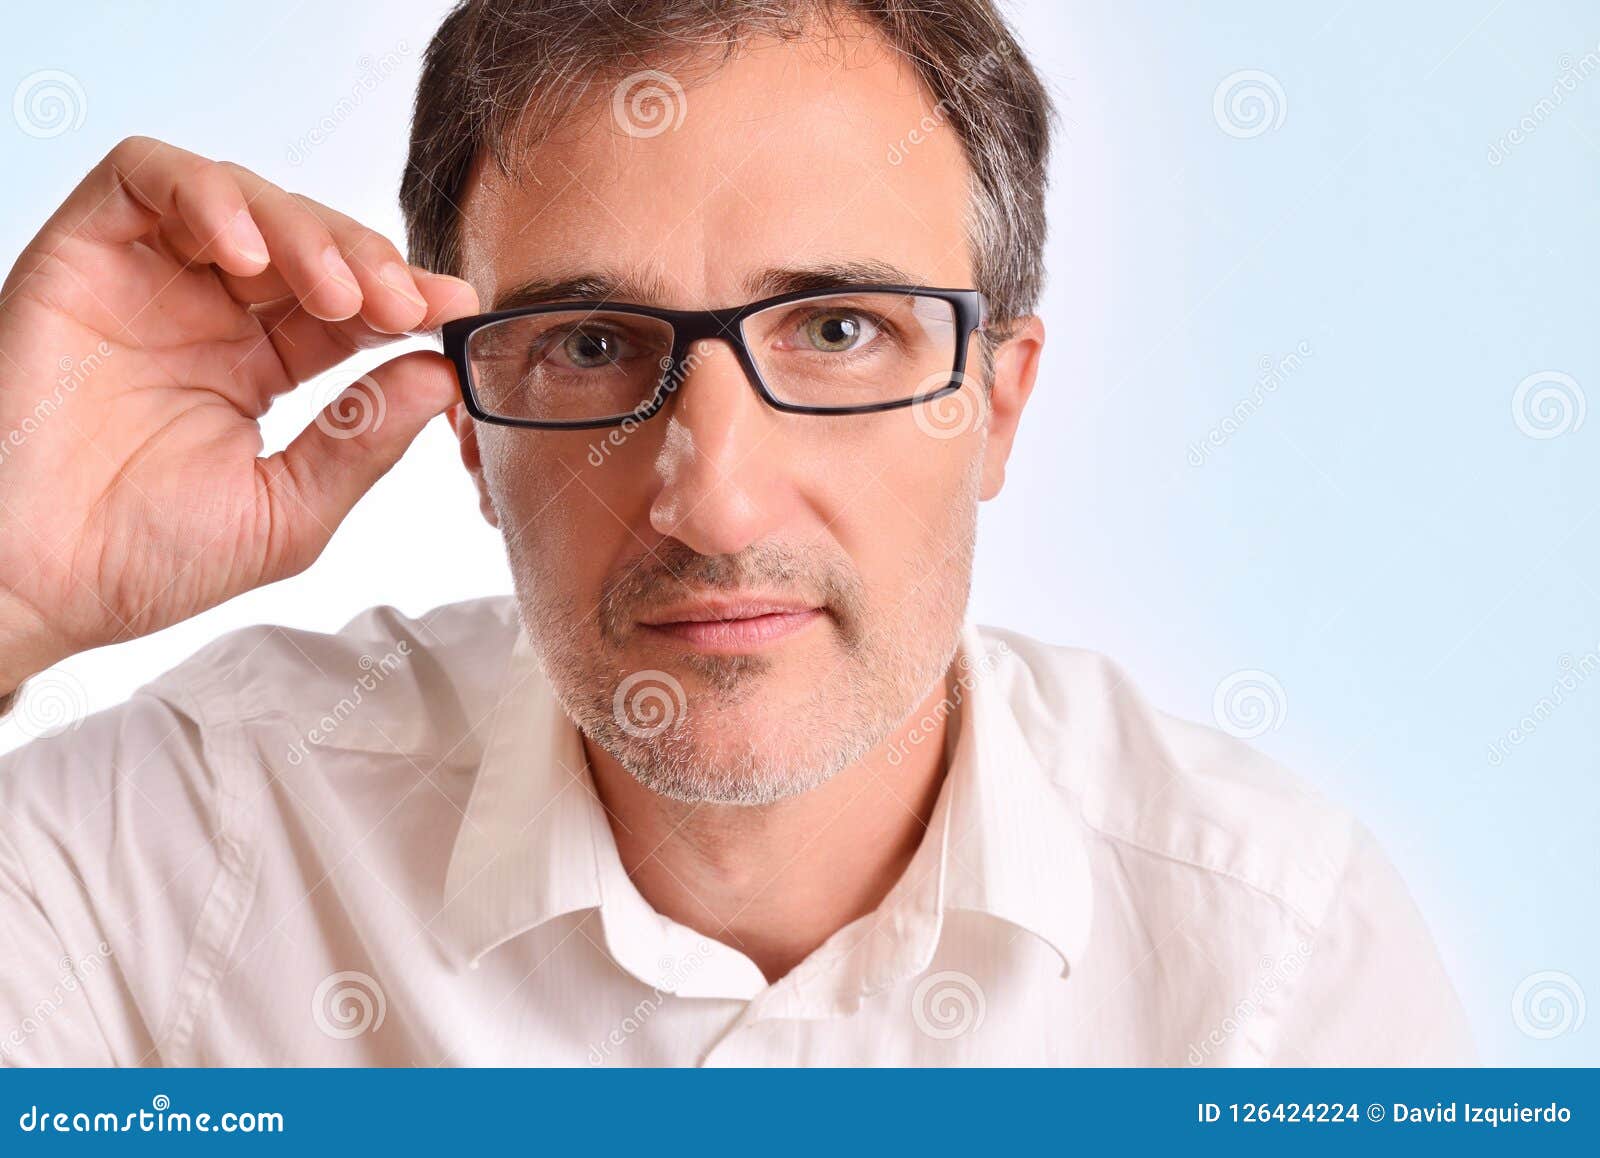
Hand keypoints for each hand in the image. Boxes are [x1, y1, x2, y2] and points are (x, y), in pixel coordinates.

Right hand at [0, 136, 478, 690]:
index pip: (349, 308)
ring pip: (244, 199)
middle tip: (404, 304)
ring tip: (338, 294)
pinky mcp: (84, 252)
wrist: (31, 582)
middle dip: (369, 263)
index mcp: (260, 367)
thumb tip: (442, 376)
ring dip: (306, 231)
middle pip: (309, 242)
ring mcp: (148, 279)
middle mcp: (209, 313)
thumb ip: (363, 440)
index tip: (455, 311)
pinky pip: (147, 177)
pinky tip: (249, 252)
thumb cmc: (143, 560)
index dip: (405, 300)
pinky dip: (207, 193)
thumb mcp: (287, 511)